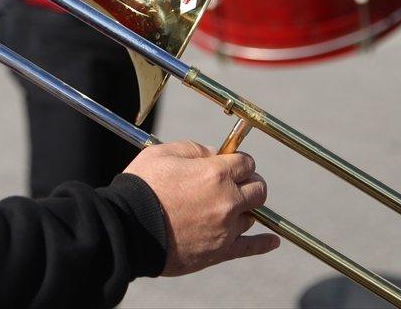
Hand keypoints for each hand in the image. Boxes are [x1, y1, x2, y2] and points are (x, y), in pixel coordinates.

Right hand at [124, 141, 278, 276]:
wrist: (128, 228)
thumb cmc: (142, 187)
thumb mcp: (163, 153)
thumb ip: (195, 149)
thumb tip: (215, 154)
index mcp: (215, 173)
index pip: (246, 162)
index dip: (238, 161)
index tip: (230, 164)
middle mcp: (227, 200)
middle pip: (258, 189)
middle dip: (249, 183)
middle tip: (235, 184)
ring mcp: (226, 228)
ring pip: (251, 216)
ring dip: (242, 209)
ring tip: (226, 208)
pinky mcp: (220, 252)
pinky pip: (250, 247)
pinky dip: (264, 243)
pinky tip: (272, 241)